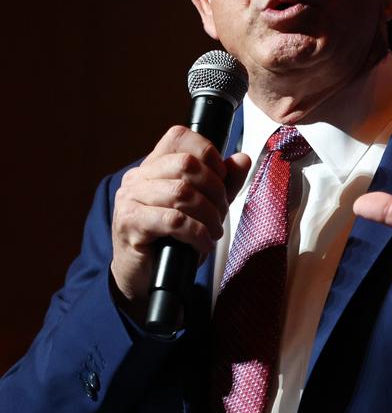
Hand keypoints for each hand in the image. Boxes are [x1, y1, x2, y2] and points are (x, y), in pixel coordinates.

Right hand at [111, 126, 250, 316]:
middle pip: (186, 165)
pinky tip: (202, 243)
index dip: (208, 153)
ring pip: (182, 193)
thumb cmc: (173, 238)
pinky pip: (174, 220)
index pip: (180, 136)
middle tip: (220, 213)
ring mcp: (130, 199)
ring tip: (213, 231)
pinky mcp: (130, 223)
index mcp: (154, 165)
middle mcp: (138, 177)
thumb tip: (242, 159)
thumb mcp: (205, 206)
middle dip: (215, 190)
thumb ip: (224, 182)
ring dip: (209, 215)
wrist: (145, 276)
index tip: (220, 178)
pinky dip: (197, 233)